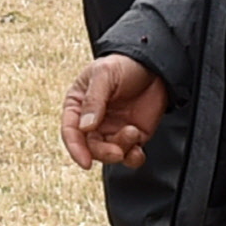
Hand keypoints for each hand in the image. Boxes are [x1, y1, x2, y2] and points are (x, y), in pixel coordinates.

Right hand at [62, 55, 168, 169]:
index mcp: (79, 105)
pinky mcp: (132, 136)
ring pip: (110, 153)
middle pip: (91, 147)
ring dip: (121, 151)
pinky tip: (139, 151)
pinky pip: (129, 155)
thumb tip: (85, 126)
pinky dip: (133, 158)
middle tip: (116, 151)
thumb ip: (94, 99)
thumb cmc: (124, 64)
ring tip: (133, 133)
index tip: (85, 161)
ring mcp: (113, 129)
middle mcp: (93, 120)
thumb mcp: (105, 74)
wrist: (154, 66)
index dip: (75, 148)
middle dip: (103, 152)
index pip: (70, 130)